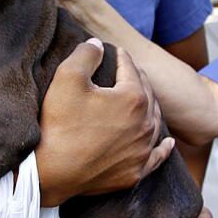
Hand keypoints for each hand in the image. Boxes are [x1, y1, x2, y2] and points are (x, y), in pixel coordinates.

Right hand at [37, 38, 173, 205]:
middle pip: (147, 94)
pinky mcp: (135, 172)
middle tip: (127, 71)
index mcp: (133, 98)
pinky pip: (157, 157)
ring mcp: (142, 151)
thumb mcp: (67, 77)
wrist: (49, 171)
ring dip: (149, 108)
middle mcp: (145, 125)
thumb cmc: (59, 123)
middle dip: (137, 79)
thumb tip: (98, 44)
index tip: (115, 51)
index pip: (131, 69)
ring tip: (143, 99)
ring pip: (154, 123)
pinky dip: (163, 147)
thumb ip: (86, 53)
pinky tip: (168, 142)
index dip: (122, 57)